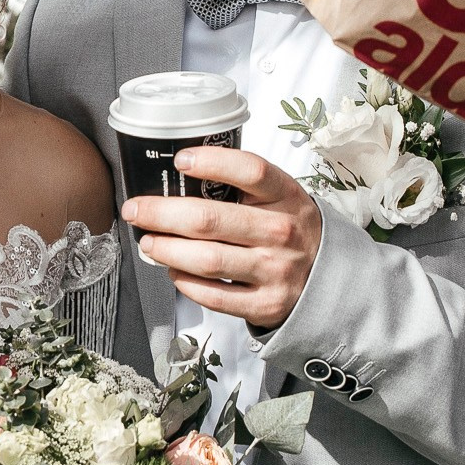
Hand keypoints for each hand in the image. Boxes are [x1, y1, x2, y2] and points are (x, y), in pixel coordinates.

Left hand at [121, 147, 323, 330]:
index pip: (251, 171)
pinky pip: (213, 295)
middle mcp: (281, 232)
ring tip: (148, 242)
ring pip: (206, 259)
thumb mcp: (280, 198)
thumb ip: (241, 185)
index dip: (212, 162)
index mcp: (286, 196)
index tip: (180, 160)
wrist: (328, 278)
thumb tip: (178, 176)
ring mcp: (274, 271)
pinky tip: (174, 270)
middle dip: (161, 213)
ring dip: (166, 250)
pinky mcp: (265, 304)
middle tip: (136, 210)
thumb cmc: (289, 228)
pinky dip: (185, 282)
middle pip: (209, 219)